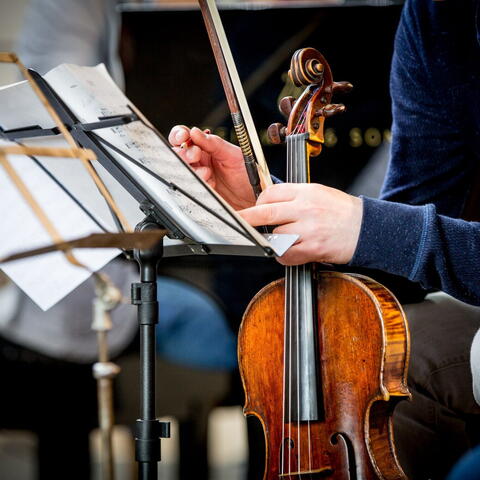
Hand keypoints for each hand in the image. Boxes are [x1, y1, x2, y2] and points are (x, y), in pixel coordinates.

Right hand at [169, 125, 255, 209]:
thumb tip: (195, 132)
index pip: (184, 137)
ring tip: (208, 173)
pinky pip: (188, 187)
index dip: (179, 135)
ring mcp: (197, 178)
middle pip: (177, 153)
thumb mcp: (234, 155)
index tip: (184, 137)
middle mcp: (198, 162)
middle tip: (196, 154)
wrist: (255, 198)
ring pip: (181, 170)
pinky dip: (198, 184)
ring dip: (193, 170)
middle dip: (184, 153)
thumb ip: (214, 143)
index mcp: (205, 148)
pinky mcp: (199, 192)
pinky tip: (210, 184)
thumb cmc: (247, 176)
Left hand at [238, 183, 362, 265]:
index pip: (271, 193)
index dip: (258, 201)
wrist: (366, 229)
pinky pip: (286, 255)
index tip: (255, 208)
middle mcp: (306, 209)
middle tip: (239, 222)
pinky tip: (289, 252)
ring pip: (275, 236)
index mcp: (306, 192)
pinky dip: (282, 256)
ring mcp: (308, 230)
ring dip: (273, 240)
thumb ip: (294, 195)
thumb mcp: (318, 192)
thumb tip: (268, 201)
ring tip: (284, 238)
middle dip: (247, 219)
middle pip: (266, 213)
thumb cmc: (341, 211)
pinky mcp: (312, 248)